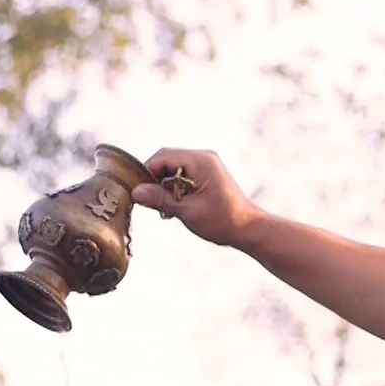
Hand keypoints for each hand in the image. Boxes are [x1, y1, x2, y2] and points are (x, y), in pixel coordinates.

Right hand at [131, 148, 265, 247]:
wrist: (248, 228)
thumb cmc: (222, 220)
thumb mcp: (187, 211)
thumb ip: (160, 199)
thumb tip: (136, 192)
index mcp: (200, 161)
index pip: (163, 156)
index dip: (147, 172)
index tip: (139, 191)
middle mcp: (203, 157)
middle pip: (167, 160)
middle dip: (155, 180)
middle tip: (151, 202)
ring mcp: (207, 164)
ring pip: (174, 168)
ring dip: (165, 186)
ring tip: (165, 208)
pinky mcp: (208, 174)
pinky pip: (183, 174)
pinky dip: (175, 187)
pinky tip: (175, 206)